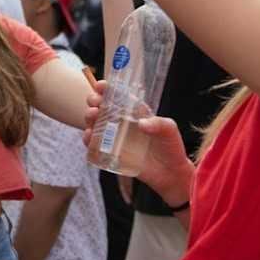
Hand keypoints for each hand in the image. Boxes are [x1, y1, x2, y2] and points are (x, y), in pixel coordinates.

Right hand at [80, 78, 194, 203]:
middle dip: (94, 101)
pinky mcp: (112, 153)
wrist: (170, 174)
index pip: (119, 97)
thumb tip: (142, 124)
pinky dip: (88, 139)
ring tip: (92, 116)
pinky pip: (95, 145)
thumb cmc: (171, 148)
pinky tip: (88, 136)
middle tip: (94, 102)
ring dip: (89, 118)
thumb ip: (159, 125)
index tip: (100, 86)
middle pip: (103, 108)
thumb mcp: (169, 131)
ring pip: (96, 124)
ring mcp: (116, 138)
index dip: (107, 89)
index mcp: (135, 113)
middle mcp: (123, 123)